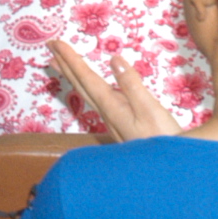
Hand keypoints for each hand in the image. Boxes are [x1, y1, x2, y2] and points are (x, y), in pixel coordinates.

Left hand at [45, 40, 182, 141]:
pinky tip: (91, 88)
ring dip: (73, 75)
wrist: (167, 174)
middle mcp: (106, 113)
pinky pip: (96, 100)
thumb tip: (114, 59)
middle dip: (65, 64)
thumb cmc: (162, 140)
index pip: (86, 78)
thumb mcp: (150, 109)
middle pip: (80, 85)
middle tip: (50, 46)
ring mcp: (112, 121)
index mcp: (111, 106)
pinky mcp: (120, 126)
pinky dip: (87, 87)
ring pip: (86, 93)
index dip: (70, 59)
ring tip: (60, 63)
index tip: (56, 44)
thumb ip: (132, 85)